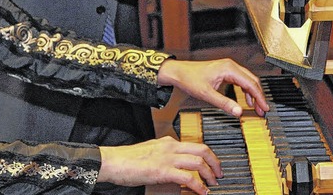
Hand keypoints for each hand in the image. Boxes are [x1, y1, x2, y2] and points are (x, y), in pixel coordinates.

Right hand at [98, 136, 220, 194]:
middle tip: (219, 174)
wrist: (113, 161)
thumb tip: (177, 165)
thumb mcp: (151, 152)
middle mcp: (170, 147)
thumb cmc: (128, 159)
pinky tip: (201, 192)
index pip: (194, 145)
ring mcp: (167, 158)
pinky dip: (198, 185)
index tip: (213, 166)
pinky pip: (188, 177)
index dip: (208, 156)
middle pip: (202, 149)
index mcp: (168, 142)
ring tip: (212, 184)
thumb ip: (165, 155)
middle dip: (215, 163)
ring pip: (198, 162)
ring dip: (209, 174)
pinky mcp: (162, 170)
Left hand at [157, 58, 269, 117]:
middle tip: (262, 111)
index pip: (250, 83)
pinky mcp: (224, 71)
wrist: (178, 72)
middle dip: (259, 96)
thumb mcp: (207, 94)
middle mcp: (230, 66)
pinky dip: (245, 90)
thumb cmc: (189, 79)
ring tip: (256, 108)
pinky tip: (246, 100)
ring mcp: (228, 68)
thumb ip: (224, 104)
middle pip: (252, 81)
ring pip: (247, 80)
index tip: (264, 108)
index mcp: (228, 69)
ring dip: (253, 94)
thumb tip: (239, 112)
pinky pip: (240, 80)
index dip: (259, 97)